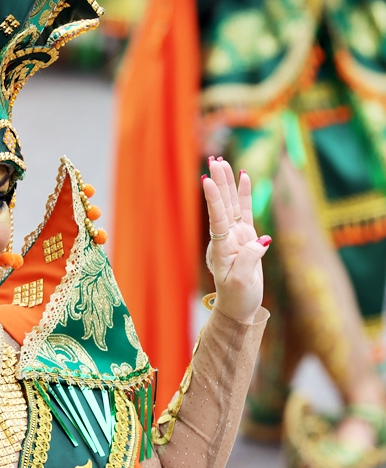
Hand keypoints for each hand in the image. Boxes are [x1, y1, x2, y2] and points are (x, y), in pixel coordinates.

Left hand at [202, 157, 270, 323]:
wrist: (239, 307)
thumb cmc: (238, 297)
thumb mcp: (242, 283)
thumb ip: (248, 261)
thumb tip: (260, 242)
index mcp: (221, 248)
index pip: (216, 219)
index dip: (213, 200)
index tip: (206, 180)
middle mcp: (225, 238)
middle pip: (221, 205)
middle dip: (218, 182)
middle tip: (214, 160)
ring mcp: (235, 235)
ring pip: (231, 204)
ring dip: (227, 183)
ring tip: (222, 162)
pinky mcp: (246, 237)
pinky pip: (245, 211)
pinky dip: (244, 194)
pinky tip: (244, 177)